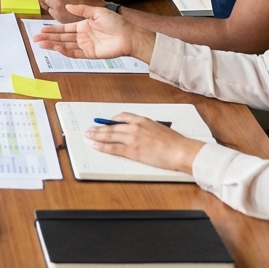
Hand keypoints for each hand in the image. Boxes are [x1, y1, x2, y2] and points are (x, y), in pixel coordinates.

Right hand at [34, 5, 154, 62]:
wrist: (128, 35)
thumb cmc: (116, 22)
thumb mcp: (97, 12)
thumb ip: (82, 10)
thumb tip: (68, 6)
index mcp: (84, 25)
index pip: (64, 28)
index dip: (53, 29)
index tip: (42, 30)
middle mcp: (83, 36)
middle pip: (62, 37)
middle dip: (49, 38)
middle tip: (36, 39)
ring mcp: (86, 45)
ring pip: (66, 46)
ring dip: (53, 45)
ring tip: (41, 44)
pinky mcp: (90, 54)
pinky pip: (75, 53)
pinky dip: (65, 51)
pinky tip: (56, 48)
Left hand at [83, 113, 205, 173]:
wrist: (180, 150)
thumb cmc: (174, 142)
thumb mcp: (159, 128)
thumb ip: (147, 128)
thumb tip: (140, 132)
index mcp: (142, 120)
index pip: (122, 116)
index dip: (112, 120)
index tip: (107, 122)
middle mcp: (135, 127)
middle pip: (112, 126)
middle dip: (99, 128)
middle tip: (90, 129)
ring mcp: (132, 138)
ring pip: (109, 135)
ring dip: (97, 135)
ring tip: (88, 136)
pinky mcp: (132, 150)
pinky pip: (113, 148)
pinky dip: (103, 146)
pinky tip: (96, 145)